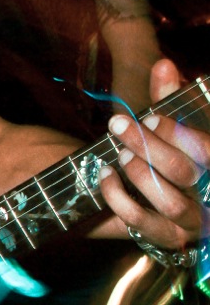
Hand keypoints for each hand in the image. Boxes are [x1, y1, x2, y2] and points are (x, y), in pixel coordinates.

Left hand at [99, 59, 209, 250]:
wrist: (167, 200)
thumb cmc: (174, 155)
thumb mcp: (175, 126)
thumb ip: (170, 99)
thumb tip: (162, 65)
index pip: (205, 150)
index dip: (175, 132)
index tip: (149, 117)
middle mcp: (209, 196)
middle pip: (183, 172)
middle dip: (148, 146)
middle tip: (118, 126)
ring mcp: (190, 222)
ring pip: (167, 202)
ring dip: (138, 174)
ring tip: (118, 153)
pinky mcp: (166, 238)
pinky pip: (141, 222)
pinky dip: (118, 198)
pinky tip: (104, 176)